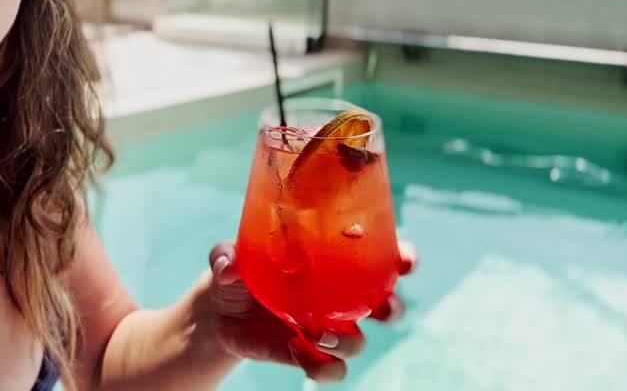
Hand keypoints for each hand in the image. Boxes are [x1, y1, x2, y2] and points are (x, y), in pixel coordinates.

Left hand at [204, 240, 417, 383]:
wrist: (219, 314)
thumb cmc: (237, 272)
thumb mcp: (229, 257)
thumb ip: (226, 256)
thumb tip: (228, 265)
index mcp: (332, 263)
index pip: (378, 258)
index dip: (400, 259)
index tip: (407, 260)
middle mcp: (338, 297)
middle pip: (385, 305)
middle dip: (392, 307)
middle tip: (381, 307)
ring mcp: (327, 329)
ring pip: (359, 342)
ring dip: (349, 341)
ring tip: (321, 332)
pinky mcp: (310, 355)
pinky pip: (331, 369)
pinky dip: (319, 364)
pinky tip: (295, 347)